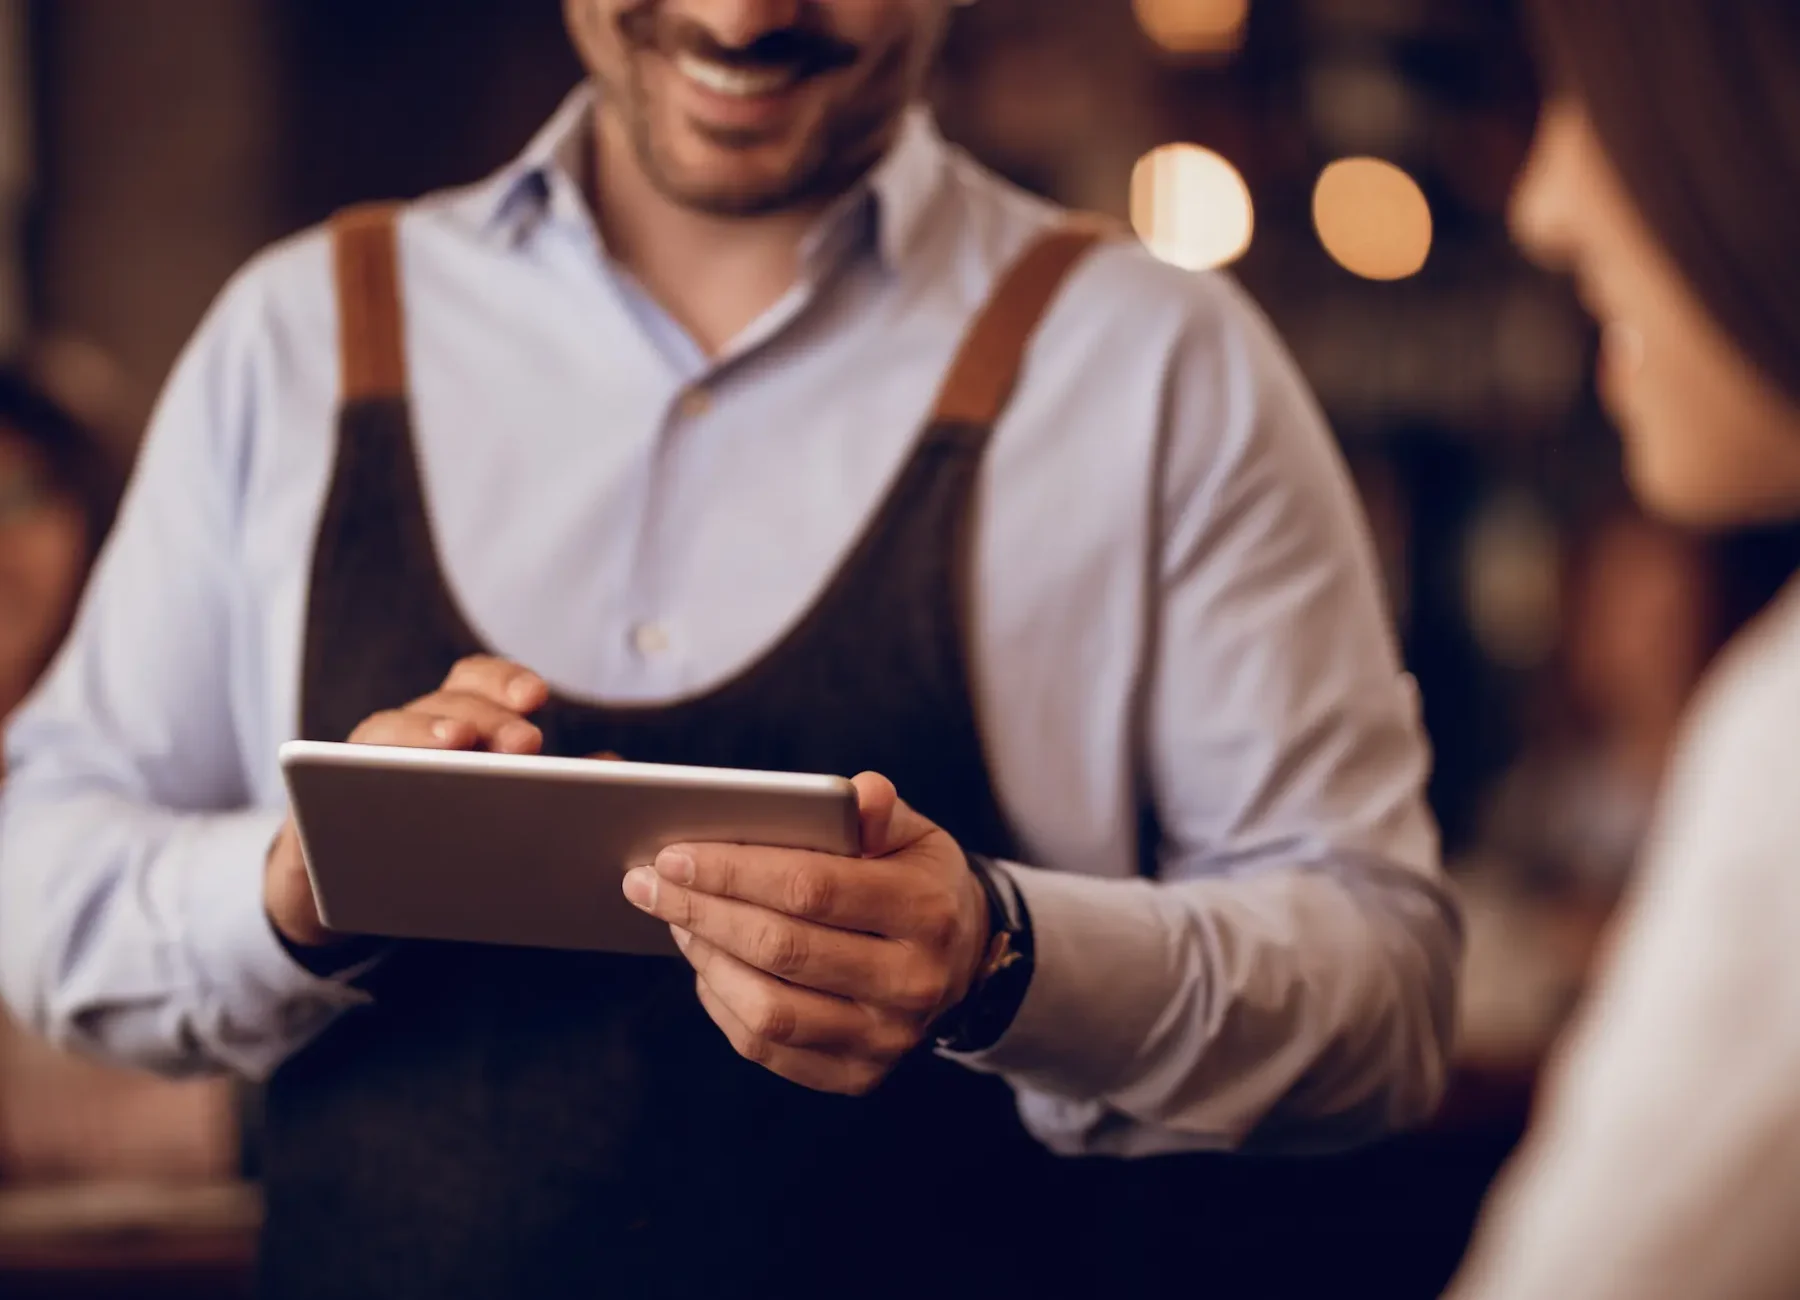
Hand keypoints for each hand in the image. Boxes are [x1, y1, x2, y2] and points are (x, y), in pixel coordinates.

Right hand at [265, 655, 549, 950]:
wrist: (350, 894)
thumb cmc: (443, 838)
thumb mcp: (502, 814)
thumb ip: (555, 787)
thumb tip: (617, 770)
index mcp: (455, 725)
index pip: (476, 681)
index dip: (503, 681)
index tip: (538, 697)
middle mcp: (406, 733)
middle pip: (442, 704)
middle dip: (483, 716)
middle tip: (522, 741)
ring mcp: (359, 764)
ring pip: (384, 731)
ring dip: (421, 733)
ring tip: (455, 749)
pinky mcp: (320, 805)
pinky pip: (327, 782)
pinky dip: (349, 777)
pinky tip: (381, 795)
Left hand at [622, 773, 989, 1094]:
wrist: (963, 961)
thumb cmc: (916, 880)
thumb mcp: (914, 835)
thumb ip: (879, 810)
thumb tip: (857, 793)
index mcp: (926, 910)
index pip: (812, 888)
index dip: (734, 871)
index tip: (673, 854)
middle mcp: (913, 983)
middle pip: (781, 948)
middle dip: (701, 911)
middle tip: (646, 883)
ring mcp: (887, 1040)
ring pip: (769, 1009)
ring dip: (706, 959)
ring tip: (675, 919)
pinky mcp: (858, 1077)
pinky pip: (768, 1047)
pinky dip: (722, 1004)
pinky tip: (705, 963)